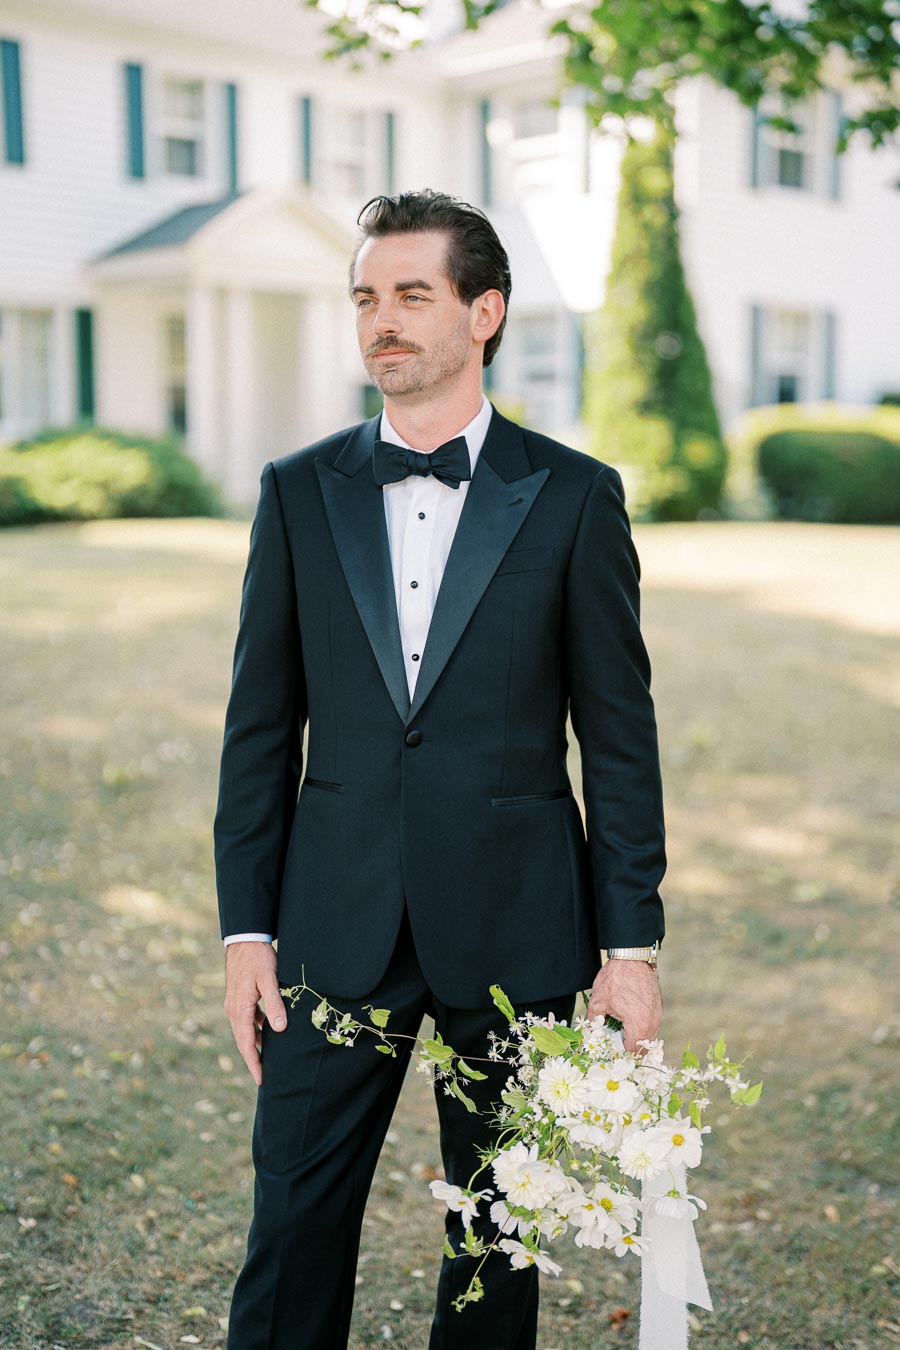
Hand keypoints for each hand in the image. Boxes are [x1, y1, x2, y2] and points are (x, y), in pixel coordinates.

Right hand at [224, 942, 286, 1085]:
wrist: (245, 938)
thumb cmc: (258, 958)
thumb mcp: (269, 980)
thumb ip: (274, 1004)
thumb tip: (279, 1029)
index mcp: (239, 1009)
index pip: (246, 1043)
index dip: (254, 1062)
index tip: (261, 1079)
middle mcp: (233, 1009)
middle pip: (243, 1040)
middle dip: (253, 1058)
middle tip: (264, 1076)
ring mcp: (235, 1002)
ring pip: (245, 1030)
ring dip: (255, 1044)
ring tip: (267, 1058)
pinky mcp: (239, 996)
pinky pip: (248, 1018)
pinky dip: (256, 1028)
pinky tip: (267, 1030)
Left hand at [587, 959, 661, 1052]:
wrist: (631, 957)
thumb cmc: (615, 978)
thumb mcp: (598, 1001)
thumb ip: (594, 1023)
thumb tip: (591, 1035)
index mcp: (638, 1025)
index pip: (631, 1053)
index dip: (619, 1056)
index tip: (610, 1053)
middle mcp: (652, 1023)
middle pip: (642, 1049)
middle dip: (628, 1051)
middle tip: (615, 1048)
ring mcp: (657, 1016)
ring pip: (649, 1039)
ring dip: (636, 1041)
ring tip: (621, 1038)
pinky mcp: (658, 1008)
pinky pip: (652, 1027)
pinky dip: (642, 1031)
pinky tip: (629, 1026)